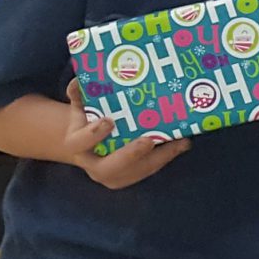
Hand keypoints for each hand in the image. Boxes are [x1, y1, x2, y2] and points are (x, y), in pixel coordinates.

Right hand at [63, 78, 185, 188]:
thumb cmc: (86, 121)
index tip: (109, 121)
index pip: (79, 142)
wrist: (87, 144)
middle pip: (107, 168)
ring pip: (134, 172)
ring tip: (180, 142)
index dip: (93, 134)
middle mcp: (92, 164)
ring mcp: (110, 174)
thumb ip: (79, 94)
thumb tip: (79, 80)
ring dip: (158, 157)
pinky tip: (182, 144)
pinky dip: (165, 158)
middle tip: (148, 141)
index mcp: (76, 144)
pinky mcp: (127, 178)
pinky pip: (147, 171)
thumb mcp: (81, 107)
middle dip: (129, 155)